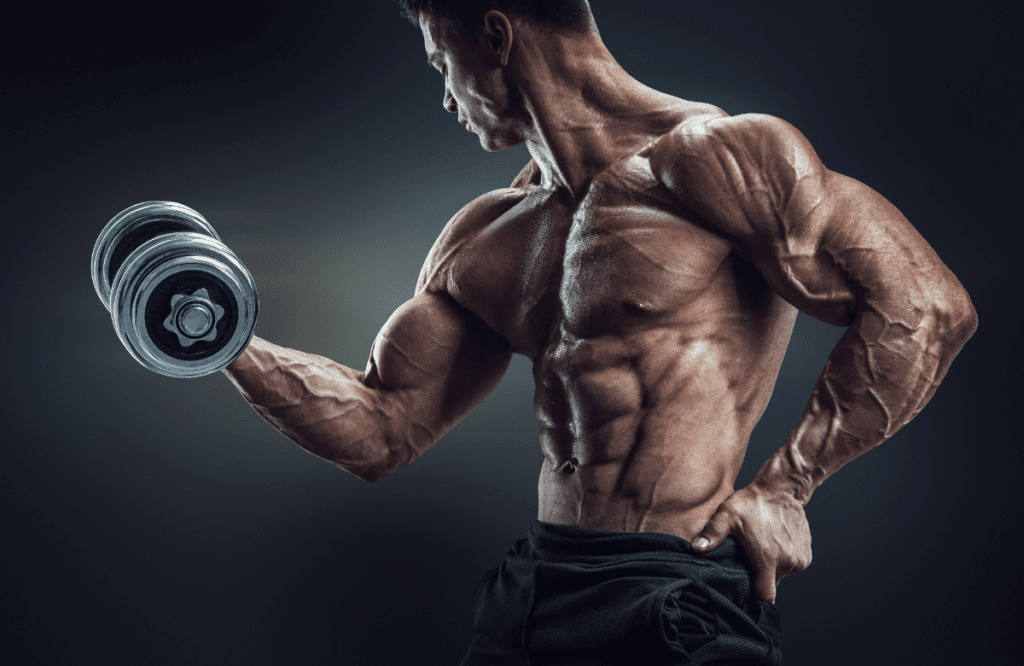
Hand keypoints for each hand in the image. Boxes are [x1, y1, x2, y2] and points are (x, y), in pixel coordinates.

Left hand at [690, 483, 811, 602]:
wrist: (781, 490)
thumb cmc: (751, 503)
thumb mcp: (727, 515)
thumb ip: (712, 533)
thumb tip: (696, 549)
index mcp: (768, 558)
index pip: (765, 596)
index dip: (754, 598)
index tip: (744, 592)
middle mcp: (787, 563)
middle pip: (770, 584)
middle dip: (759, 577)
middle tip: (747, 561)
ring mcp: (799, 560)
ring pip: (780, 575)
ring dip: (771, 568)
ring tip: (760, 549)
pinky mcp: (806, 556)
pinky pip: (791, 567)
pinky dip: (782, 560)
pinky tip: (772, 545)